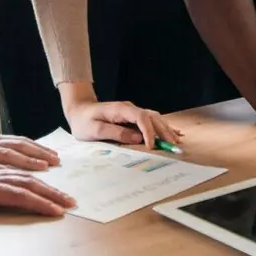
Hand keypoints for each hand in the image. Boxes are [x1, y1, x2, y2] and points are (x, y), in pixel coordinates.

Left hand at [0, 137, 73, 228]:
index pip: (12, 194)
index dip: (36, 203)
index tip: (55, 210)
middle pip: (24, 179)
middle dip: (49, 191)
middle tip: (69, 201)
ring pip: (23, 160)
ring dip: (45, 172)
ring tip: (63, 181)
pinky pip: (15, 144)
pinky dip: (33, 149)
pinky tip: (45, 156)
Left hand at [68, 100, 182, 148]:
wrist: (78, 110)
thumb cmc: (83, 121)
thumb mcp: (95, 130)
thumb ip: (116, 133)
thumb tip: (137, 139)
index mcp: (121, 110)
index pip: (141, 118)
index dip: (149, 132)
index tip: (152, 147)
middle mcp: (130, 108)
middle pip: (152, 117)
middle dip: (164, 132)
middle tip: (174, 146)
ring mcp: (132, 112)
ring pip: (155, 118)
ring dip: (166, 129)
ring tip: (177, 141)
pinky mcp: (132, 117)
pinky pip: (151, 120)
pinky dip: (162, 127)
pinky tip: (173, 133)